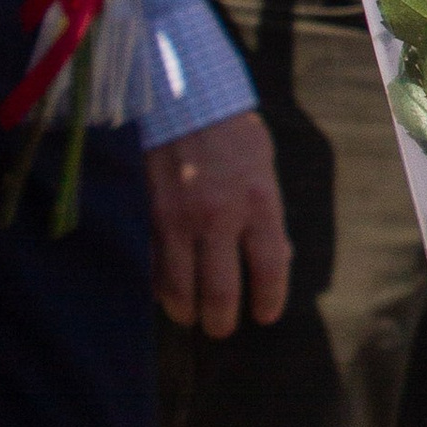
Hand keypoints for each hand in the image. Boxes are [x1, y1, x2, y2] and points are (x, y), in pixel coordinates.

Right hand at [146, 107, 291, 334]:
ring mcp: (179, 218)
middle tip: (222, 328)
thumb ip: (269, 218)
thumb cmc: (231, 134)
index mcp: (258, 201)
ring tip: (191, 316)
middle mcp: (219, 215)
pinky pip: (153, 266)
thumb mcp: (265, 170)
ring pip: (179, 289)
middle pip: (221, 291)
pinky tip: (165, 290)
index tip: (265, 316)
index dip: (269, 300)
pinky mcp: (149, 215)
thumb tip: (278, 261)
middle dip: (222, 321)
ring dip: (186, 312)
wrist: (182, 98)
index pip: (270, 268)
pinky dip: (158, 286)